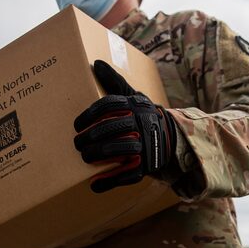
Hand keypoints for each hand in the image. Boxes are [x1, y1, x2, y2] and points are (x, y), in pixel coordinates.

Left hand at [73, 60, 176, 192]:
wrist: (172, 138)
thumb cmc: (145, 116)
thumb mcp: (133, 97)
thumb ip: (114, 83)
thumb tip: (97, 63)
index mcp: (134, 106)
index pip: (108, 107)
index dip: (88, 115)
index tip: (76, 124)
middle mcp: (140, 124)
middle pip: (108, 129)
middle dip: (88, 138)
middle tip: (77, 143)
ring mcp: (144, 146)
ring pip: (115, 150)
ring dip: (95, 156)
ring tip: (85, 157)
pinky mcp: (146, 166)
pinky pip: (125, 175)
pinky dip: (109, 181)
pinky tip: (95, 184)